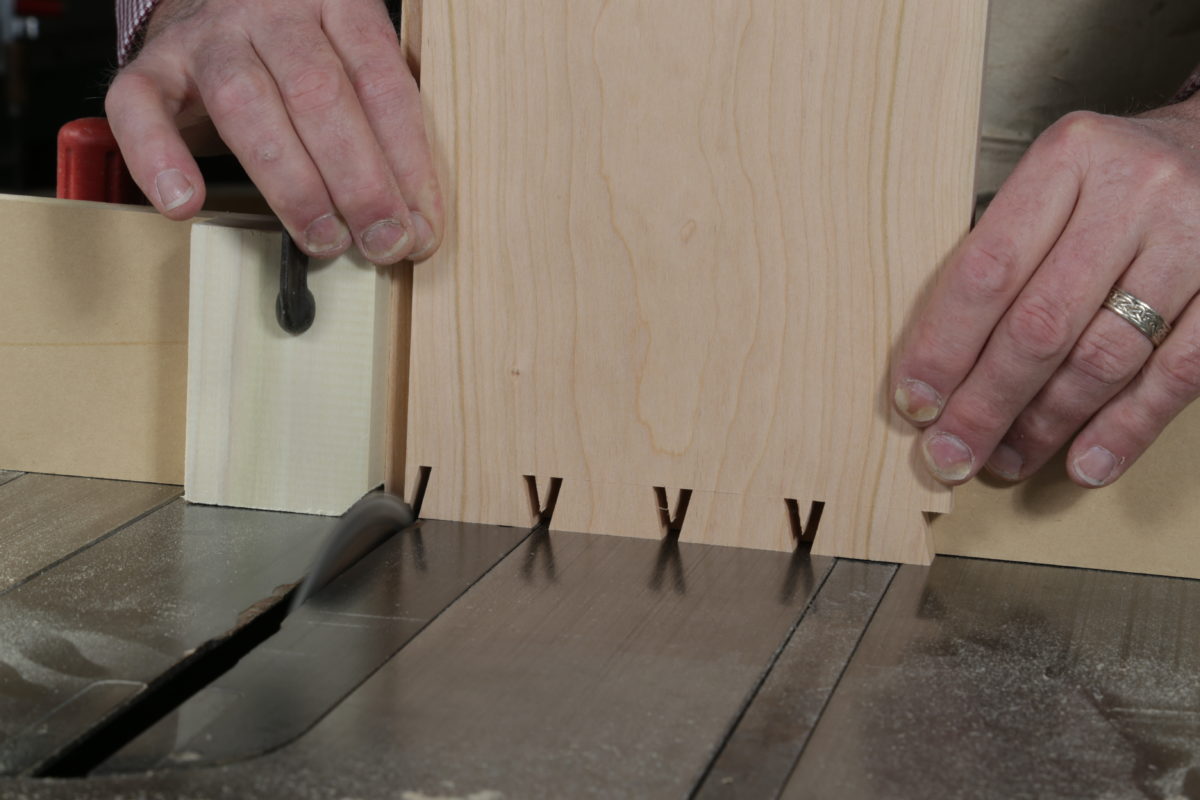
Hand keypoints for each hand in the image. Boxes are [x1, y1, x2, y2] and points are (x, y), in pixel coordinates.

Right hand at [105, 0, 442, 264]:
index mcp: (337, 4)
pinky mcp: (152, 64)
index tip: (421, 228)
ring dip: (292, 184)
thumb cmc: (298, 49)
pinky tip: (185, 204)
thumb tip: (414, 222)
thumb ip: (379, 122)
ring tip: (323, 239)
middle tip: (382, 242)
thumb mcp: (350, 61)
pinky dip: (159, 157)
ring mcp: (209, 36)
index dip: (407, 163)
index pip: (383, 84)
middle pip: (320, 95)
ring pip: (246, 105)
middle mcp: (272, 11)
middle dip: (359, 181)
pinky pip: (142, 107)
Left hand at [893, 98, 1199, 487]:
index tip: (915, 402)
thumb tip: (938, 367)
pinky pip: (1178, 374)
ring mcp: (1196, 237)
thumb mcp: (1054, 183)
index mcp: (1068, 158)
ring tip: (1006, 461)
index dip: (944, 347)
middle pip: (1041, 323)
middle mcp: (1134, 192)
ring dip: (1046, 425)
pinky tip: (1087, 463)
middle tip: (952, 454)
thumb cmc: (1115, 177)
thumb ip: (1005, 254)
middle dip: (987, 403)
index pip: (988, 270)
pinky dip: (1126, 428)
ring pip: (1104, 356)